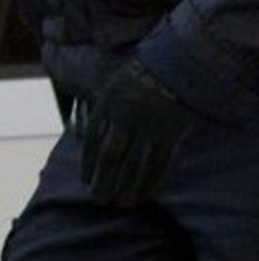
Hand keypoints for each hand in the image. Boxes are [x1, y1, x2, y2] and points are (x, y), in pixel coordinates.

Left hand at [78, 58, 198, 206]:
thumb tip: (80, 129)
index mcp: (108, 102)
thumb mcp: (115, 80)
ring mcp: (150, 123)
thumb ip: (102, 104)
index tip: (85, 180)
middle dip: (104, 180)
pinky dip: (153, 179)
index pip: (93, 140)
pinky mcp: (173, 129)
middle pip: (111, 156)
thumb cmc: (144, 68)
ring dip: (127, 185)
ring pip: (134, 162)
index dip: (88, 163)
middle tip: (98, 200)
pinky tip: (148, 194)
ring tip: (122, 203)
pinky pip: (161, 161)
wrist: (180, 58)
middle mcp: (125, 115)